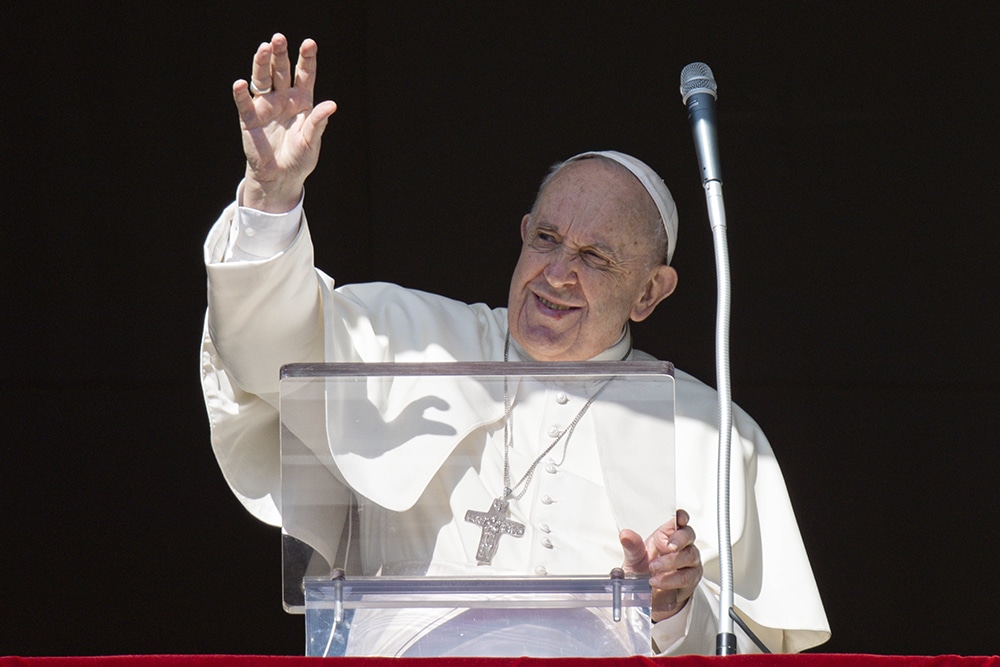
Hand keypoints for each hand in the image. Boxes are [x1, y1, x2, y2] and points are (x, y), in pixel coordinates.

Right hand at [233, 33, 337, 211]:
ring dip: (261, 64)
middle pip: (281, 70)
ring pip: (262, 79)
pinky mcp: (250, 118)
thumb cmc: (300, 158)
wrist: (281, 177)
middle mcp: (283, 98)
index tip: (309, 43)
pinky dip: (241, 93)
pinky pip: (244, 103)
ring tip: (262, 49)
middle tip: (279, 38)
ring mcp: (265, 106)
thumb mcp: (312, 140)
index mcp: (302, 100)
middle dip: (280, 54)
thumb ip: (318, 122)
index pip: (305, 74)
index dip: (307, 59)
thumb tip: (331, 105)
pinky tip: (240, 83)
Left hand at [620, 509, 702, 621]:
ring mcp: (689, 562)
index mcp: (668, 534)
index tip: (679, 518)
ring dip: (671, 563)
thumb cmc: (644, 571)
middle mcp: (682, 546)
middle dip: (679, 540)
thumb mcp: (634, 558)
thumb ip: (632, 546)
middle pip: (688, 535)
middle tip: (668, 547)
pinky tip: (659, 582)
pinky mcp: (691, 578)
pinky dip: (671, 580)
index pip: (680, 520)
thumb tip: (625, 534)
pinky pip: (687, 577)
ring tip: (654, 569)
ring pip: (689, 556)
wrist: (649, 596)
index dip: (682, 517)